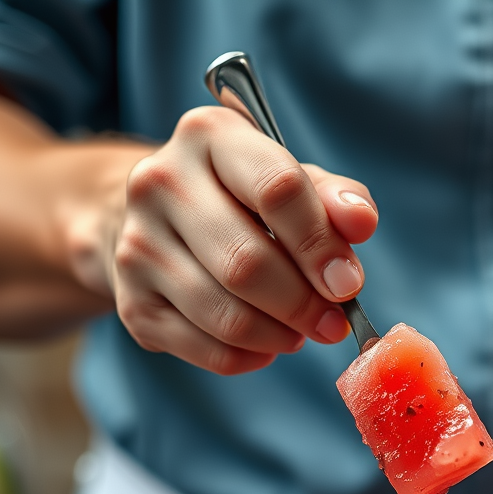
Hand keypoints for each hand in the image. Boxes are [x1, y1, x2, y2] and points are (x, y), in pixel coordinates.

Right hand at [92, 105, 377, 373]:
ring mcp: (137, 246)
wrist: (156, 220)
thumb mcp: (290, 180)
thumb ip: (334, 198)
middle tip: (332, 323)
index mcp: (209, 136)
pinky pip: (206, 350)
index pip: (276, 189)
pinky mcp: (131, 303)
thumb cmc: (242, 200)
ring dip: (279, 336)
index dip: (320, 245)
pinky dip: (249, 357)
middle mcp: (159, 183)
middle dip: (302, 304)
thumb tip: (360, 223)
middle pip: (246, 263)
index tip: (349, 285)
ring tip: (300, 332)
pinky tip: (265, 344)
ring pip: (226, 316)